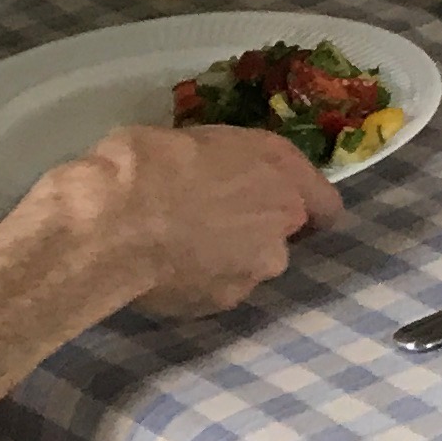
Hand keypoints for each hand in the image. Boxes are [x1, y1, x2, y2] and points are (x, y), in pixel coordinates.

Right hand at [34, 122, 340, 315]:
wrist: (116, 220)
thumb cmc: (152, 161)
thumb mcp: (200, 139)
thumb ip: (231, 165)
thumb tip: (221, 175)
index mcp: (282, 171)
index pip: (325, 203)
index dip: (306, 206)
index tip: (281, 207)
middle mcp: (282, 222)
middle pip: (281, 236)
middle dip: (253, 231)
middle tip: (207, 220)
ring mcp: (256, 268)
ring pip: (250, 265)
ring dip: (227, 259)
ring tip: (179, 248)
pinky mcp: (224, 302)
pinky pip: (217, 289)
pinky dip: (199, 282)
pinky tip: (165, 270)